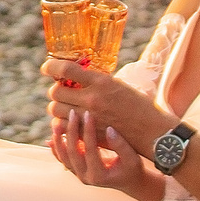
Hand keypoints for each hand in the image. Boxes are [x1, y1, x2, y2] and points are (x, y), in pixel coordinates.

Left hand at [43, 54, 175, 156]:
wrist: (152, 131)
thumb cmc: (138, 105)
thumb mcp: (118, 85)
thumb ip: (96, 81)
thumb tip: (74, 75)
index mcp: (101, 81)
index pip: (66, 69)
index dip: (51, 67)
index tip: (46, 67)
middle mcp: (92, 98)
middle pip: (56, 92)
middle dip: (56, 91)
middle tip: (62, 91)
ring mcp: (89, 117)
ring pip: (55, 110)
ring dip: (57, 107)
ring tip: (66, 106)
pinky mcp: (89, 134)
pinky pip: (62, 127)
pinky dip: (62, 123)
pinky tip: (70, 121)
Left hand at [49, 109, 161, 200]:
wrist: (129, 181)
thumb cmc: (133, 168)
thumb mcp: (132, 158)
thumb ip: (120, 145)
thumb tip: (108, 128)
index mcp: (99, 176)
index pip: (90, 150)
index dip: (88, 131)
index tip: (88, 114)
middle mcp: (86, 178)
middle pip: (73, 153)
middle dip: (71, 131)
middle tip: (72, 113)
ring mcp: (79, 176)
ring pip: (64, 158)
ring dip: (59, 140)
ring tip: (57, 123)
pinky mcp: (76, 172)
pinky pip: (63, 160)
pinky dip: (57, 148)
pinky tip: (52, 137)